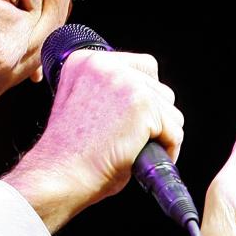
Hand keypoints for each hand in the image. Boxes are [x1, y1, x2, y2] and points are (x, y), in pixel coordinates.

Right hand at [4, 50, 183, 232]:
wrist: (60, 174)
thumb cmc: (68, 153)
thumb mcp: (80, 104)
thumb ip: (106, 90)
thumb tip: (144, 95)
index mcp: (85, 61)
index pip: (141, 66)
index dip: (144, 96)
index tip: (132, 120)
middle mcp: (105, 64)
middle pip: (160, 88)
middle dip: (154, 118)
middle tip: (133, 141)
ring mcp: (125, 81)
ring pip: (171, 111)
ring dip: (161, 134)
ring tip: (135, 150)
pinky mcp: (142, 104)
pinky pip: (175, 132)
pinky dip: (167, 150)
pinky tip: (141, 158)